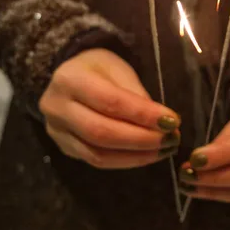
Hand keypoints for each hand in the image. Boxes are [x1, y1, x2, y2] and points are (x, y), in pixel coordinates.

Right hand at [39, 49, 180, 168]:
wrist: (66, 76)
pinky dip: (124, 161)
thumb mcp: (117, 68)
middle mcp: (57, 108)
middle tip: (171, 139)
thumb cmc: (97, 68)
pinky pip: (95, 161)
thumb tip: (162, 123)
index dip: (143, 114)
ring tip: (163, 150)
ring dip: (135, 156)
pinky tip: (145, 156)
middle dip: (141, 139)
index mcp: (70, 79)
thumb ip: (135, 94)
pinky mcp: (63, 148)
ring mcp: (56, 132)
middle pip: (102, 132)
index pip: (110, 101)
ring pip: (98, 154)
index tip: (172, 121)